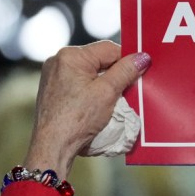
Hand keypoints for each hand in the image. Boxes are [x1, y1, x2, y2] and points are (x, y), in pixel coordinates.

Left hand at [25, 42, 149, 178]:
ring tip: (112, 99)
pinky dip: (92, 89)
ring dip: (104, 82)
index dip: (127, 60)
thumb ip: (126, 71)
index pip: (109, 49)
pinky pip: (79, 82)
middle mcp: (58, 61)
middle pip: (98, 60)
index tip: (140, 72)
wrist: (52, 146)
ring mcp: (53, 75)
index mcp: (70, 56)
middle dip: (115, 73)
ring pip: (90, 71)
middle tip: (127, 89)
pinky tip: (97, 104)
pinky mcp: (53, 89)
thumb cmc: (77, 119)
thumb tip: (142, 57)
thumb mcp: (108, 92)